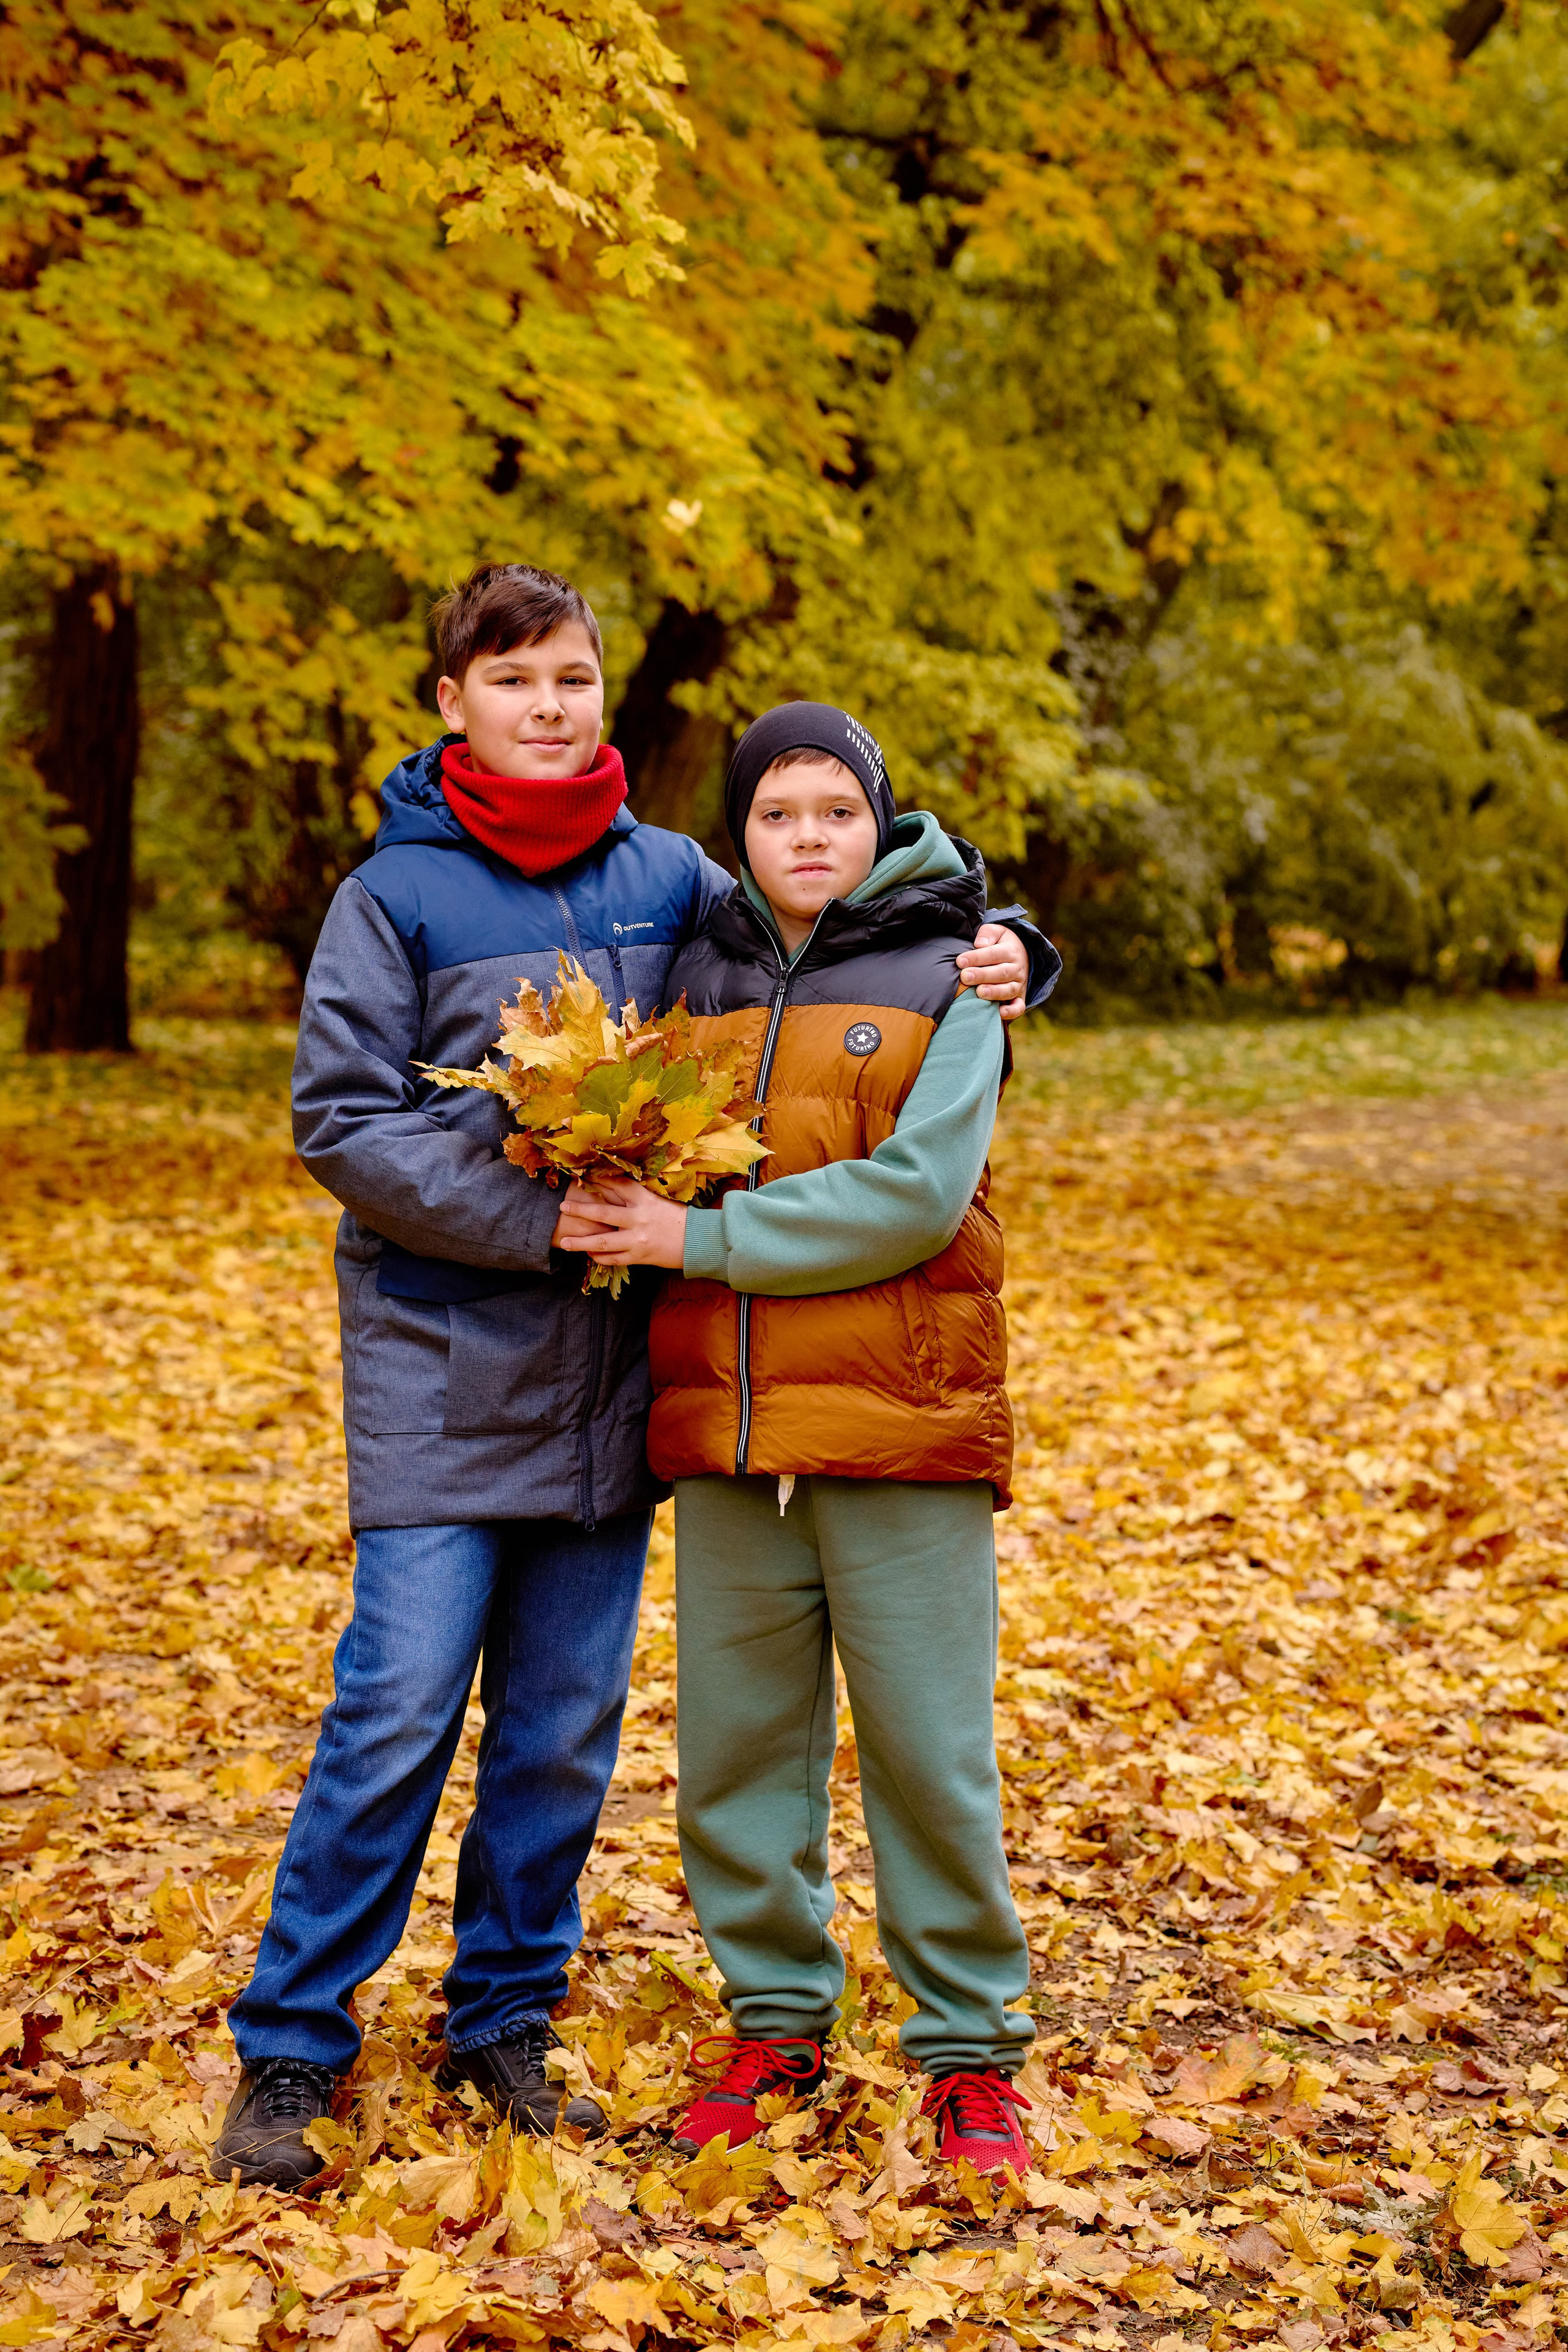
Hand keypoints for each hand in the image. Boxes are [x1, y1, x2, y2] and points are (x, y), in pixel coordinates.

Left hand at [552, 1177, 687, 1270]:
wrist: (698, 1241)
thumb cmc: (679, 1219)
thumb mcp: (659, 1201)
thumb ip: (637, 1198)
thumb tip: (613, 1189)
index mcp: (645, 1199)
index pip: (617, 1185)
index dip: (598, 1180)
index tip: (582, 1177)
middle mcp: (639, 1218)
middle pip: (602, 1213)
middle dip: (580, 1210)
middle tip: (563, 1207)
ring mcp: (637, 1239)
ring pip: (602, 1241)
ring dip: (581, 1242)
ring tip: (565, 1242)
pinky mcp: (639, 1256)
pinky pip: (613, 1258)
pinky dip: (599, 1257)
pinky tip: (589, 1254)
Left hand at [958, 923, 1029, 1019]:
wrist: (1020, 955)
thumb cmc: (1000, 943)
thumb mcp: (997, 931)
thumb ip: (988, 934)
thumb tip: (980, 944)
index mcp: (1010, 951)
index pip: (993, 954)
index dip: (977, 957)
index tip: (960, 961)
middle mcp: (1017, 969)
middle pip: (1001, 972)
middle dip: (982, 975)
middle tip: (965, 977)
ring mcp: (1019, 984)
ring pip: (1009, 990)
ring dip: (994, 992)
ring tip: (979, 992)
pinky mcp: (1020, 998)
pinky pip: (1019, 1007)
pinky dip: (1012, 1011)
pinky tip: (1000, 1013)